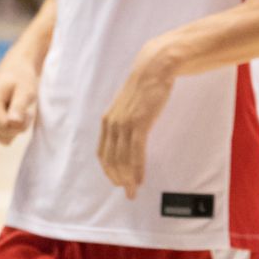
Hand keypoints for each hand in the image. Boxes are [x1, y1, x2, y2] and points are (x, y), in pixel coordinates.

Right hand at [0, 55, 39, 144]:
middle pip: (5, 137)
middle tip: (23, 107)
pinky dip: (12, 129)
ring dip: (16, 128)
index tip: (28, 109)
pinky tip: (11, 113)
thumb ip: (19, 106)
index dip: (22, 123)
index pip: (7, 128)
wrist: (15, 72)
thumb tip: (12, 123)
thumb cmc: (22, 80)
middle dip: (19, 126)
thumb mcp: (26, 91)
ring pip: (5, 139)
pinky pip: (4, 138)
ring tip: (16, 109)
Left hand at [97, 44, 176, 199]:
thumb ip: (125, 120)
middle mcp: (112, 123)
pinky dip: (137, 169)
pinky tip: (141, 179)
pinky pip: (136, 153)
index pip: (103, 154)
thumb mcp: (129, 105)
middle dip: (118, 179)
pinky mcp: (139, 123)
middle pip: (111, 160)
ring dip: (128, 178)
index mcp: (108, 120)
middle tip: (128, 192)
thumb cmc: (145, 86)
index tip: (118, 182)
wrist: (155, 67)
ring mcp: (125, 123)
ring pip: (122, 160)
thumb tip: (128, 136)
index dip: (109, 171)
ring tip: (134, 190)